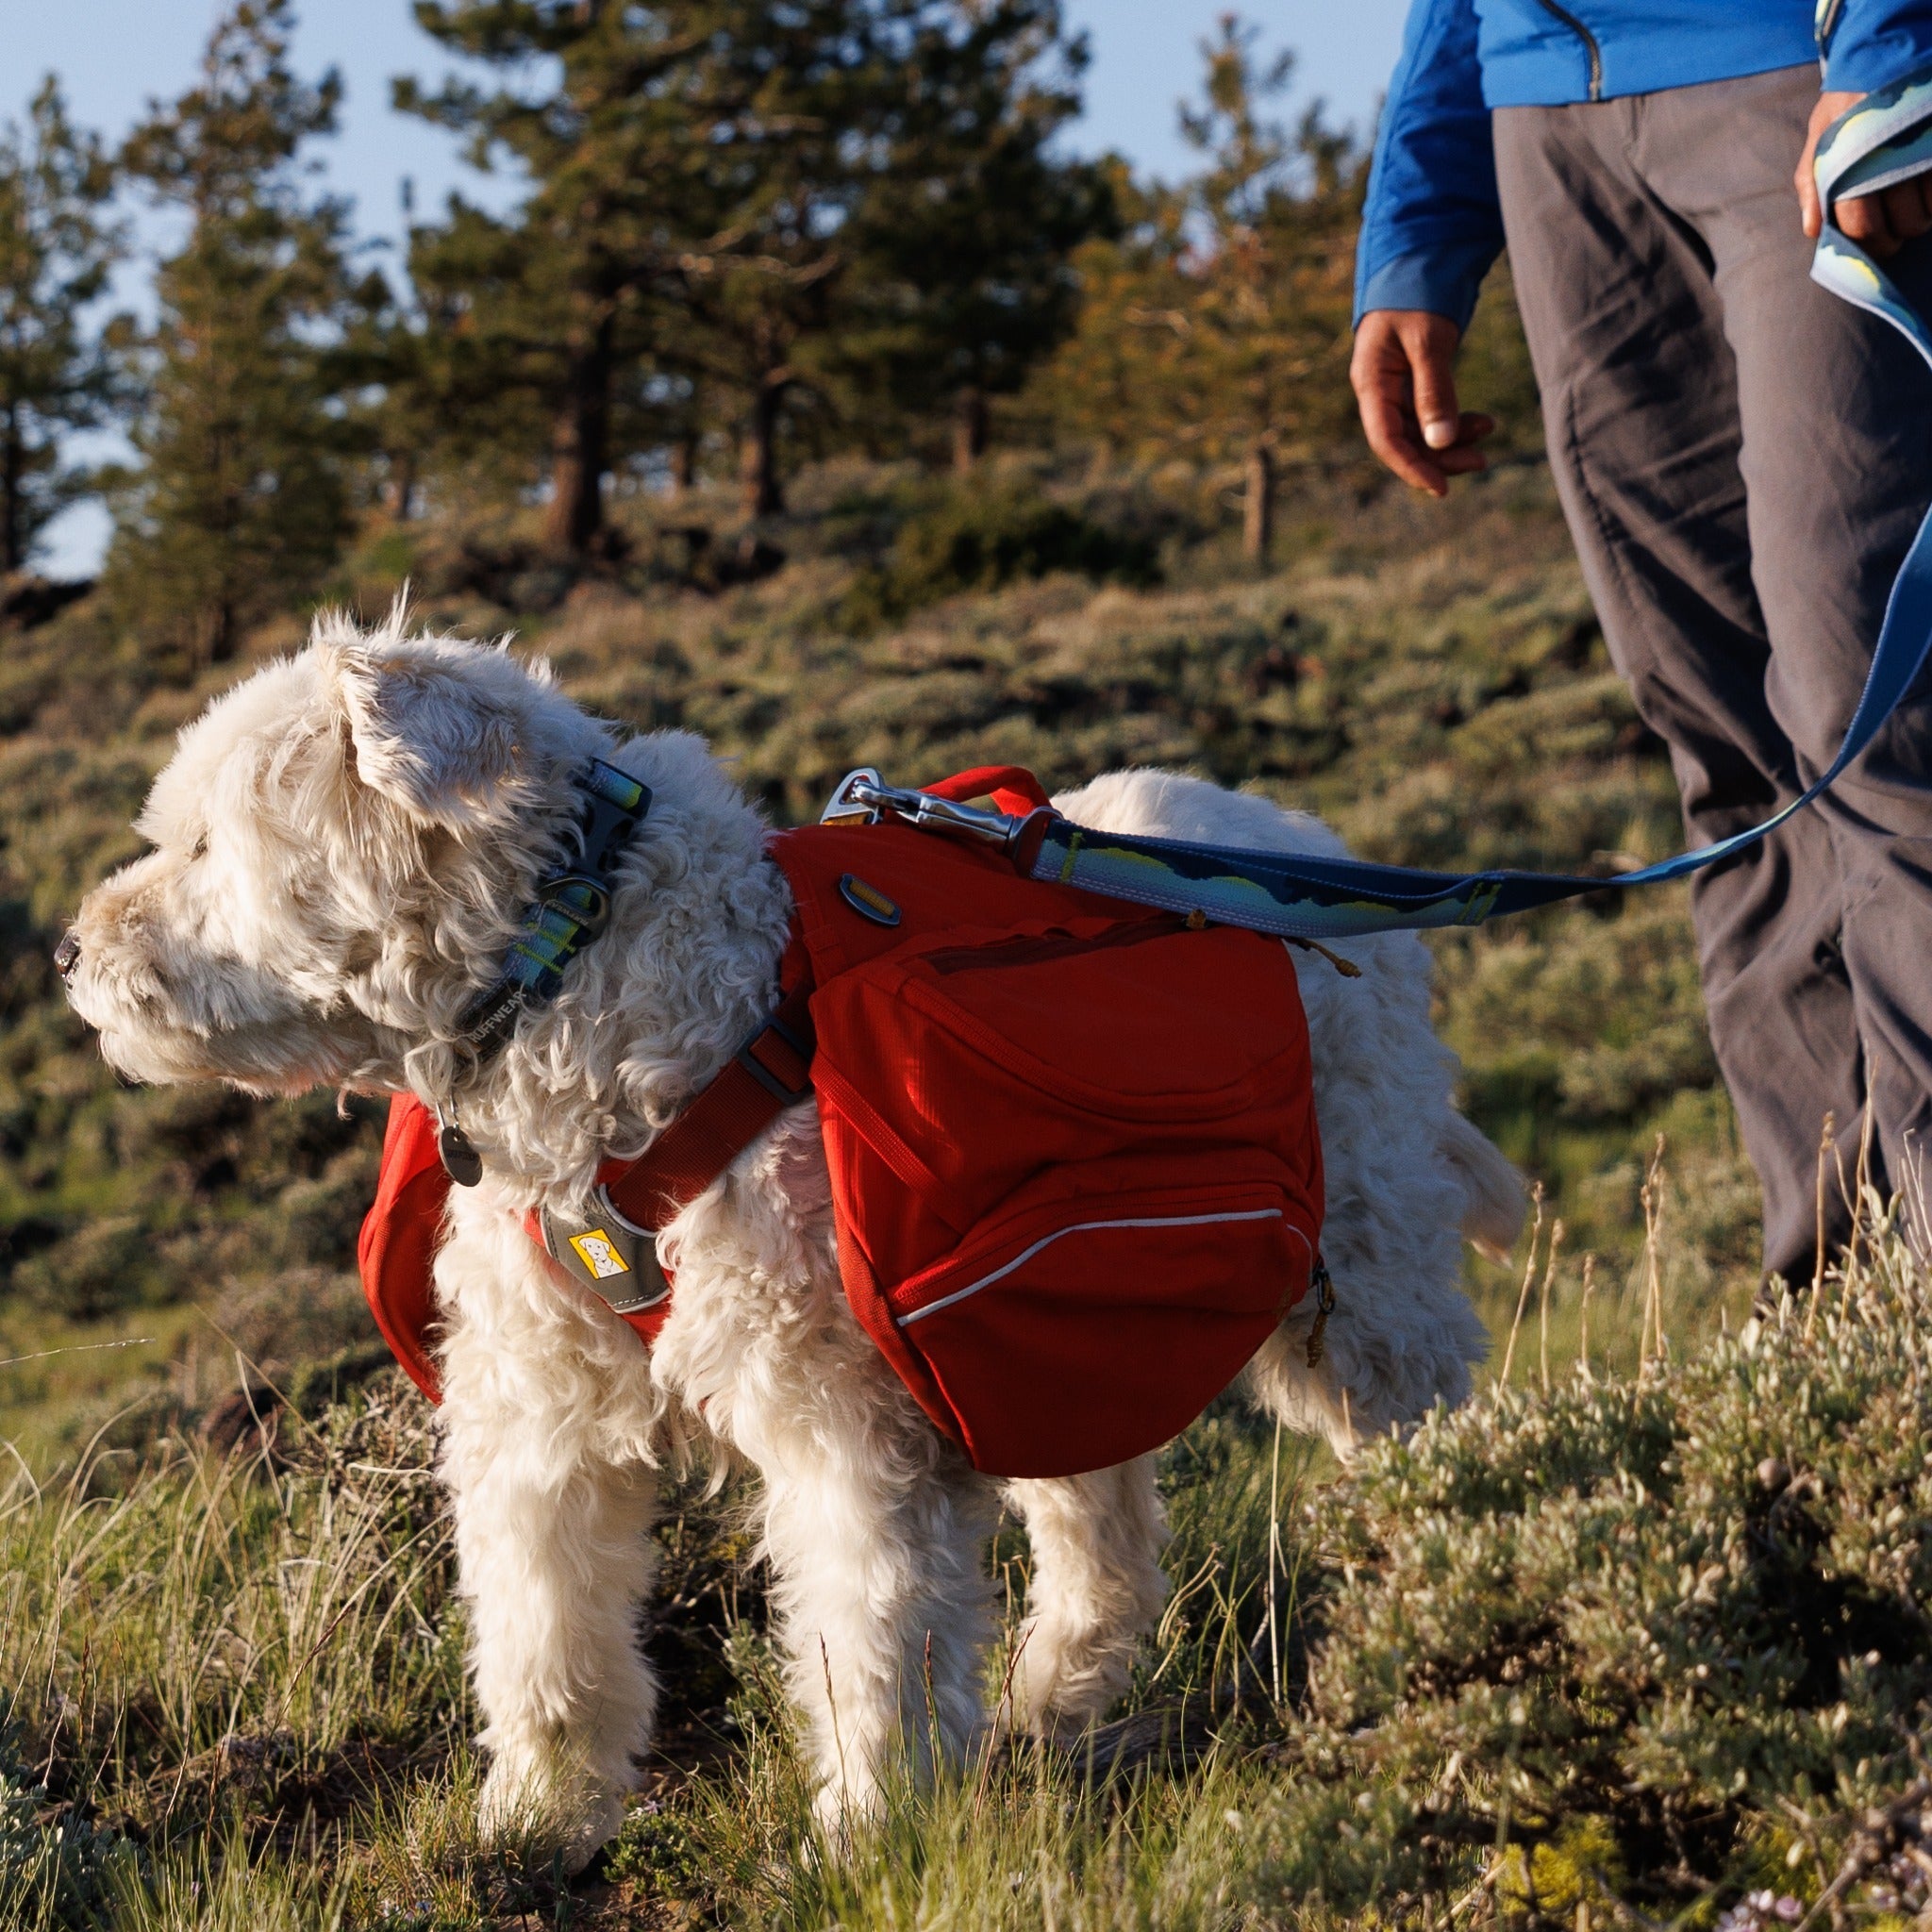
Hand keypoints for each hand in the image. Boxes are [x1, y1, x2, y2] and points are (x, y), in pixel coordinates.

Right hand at [1349, 310, 1494, 498]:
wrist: (1416, 259)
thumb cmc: (1416, 293)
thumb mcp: (1427, 340)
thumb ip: (1433, 391)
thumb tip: (1440, 442)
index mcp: (1371, 382)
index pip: (1386, 440)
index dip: (1412, 468)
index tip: (1442, 488)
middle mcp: (1378, 391)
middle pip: (1404, 442)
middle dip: (1440, 457)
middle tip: (1481, 461)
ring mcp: (1394, 388)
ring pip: (1419, 431)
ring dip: (1452, 440)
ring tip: (1488, 432)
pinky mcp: (1412, 382)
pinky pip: (1429, 414)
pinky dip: (1454, 421)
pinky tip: (1481, 422)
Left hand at [1798, 87, 1931, 256]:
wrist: (1882, 56)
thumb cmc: (1846, 104)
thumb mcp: (1819, 138)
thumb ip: (1811, 183)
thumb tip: (1812, 230)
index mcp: (1850, 166)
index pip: (1861, 227)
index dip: (1869, 245)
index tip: (1875, 245)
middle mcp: (1887, 161)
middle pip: (1900, 225)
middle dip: (1896, 236)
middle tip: (1894, 232)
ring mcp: (1917, 153)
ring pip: (1927, 211)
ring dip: (1921, 218)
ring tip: (1912, 210)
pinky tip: (1926, 191)